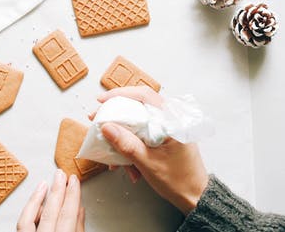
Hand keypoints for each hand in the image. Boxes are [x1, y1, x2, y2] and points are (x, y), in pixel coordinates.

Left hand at [17, 169, 84, 231]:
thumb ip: (78, 229)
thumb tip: (79, 209)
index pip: (68, 216)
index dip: (72, 196)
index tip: (74, 181)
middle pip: (51, 213)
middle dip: (58, 192)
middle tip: (62, 175)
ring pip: (34, 215)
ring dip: (41, 196)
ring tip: (48, 181)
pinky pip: (23, 221)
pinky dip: (31, 206)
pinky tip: (37, 195)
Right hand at [97, 86, 208, 214]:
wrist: (195, 197)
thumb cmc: (179, 181)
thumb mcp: (148, 163)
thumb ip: (127, 145)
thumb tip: (107, 127)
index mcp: (172, 120)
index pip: (144, 95)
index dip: (120, 95)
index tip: (102, 101)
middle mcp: (170, 120)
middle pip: (137, 107)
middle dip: (115, 116)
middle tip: (97, 121)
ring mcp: (166, 129)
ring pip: (136, 123)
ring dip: (122, 138)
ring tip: (113, 157)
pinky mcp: (162, 138)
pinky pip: (140, 135)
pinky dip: (130, 147)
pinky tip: (125, 164)